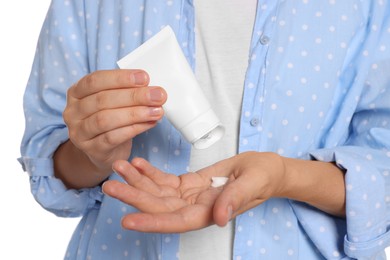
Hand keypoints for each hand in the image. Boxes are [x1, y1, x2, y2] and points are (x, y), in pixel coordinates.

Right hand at [63, 70, 166, 174]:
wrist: (103, 151)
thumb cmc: (111, 119)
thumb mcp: (114, 101)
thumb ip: (127, 91)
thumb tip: (154, 89)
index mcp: (76, 92)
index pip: (95, 80)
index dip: (120, 78)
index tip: (144, 77)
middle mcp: (73, 111)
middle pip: (103, 100)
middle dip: (134, 96)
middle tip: (158, 96)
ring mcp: (79, 132)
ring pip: (106, 120)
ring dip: (135, 114)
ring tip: (157, 111)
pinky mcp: (91, 149)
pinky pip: (112, 138)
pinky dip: (134, 129)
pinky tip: (150, 124)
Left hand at [102, 152, 286, 232]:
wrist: (266, 169)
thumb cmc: (263, 176)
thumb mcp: (252, 184)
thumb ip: (234, 199)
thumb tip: (219, 219)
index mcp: (209, 213)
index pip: (176, 221)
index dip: (152, 222)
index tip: (128, 220)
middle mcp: (195, 208)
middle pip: (159, 205)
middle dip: (134, 196)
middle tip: (110, 185)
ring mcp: (190, 196)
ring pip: (157, 191)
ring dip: (136, 180)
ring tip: (119, 166)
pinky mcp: (189, 183)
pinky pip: (165, 179)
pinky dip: (150, 172)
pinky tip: (138, 163)